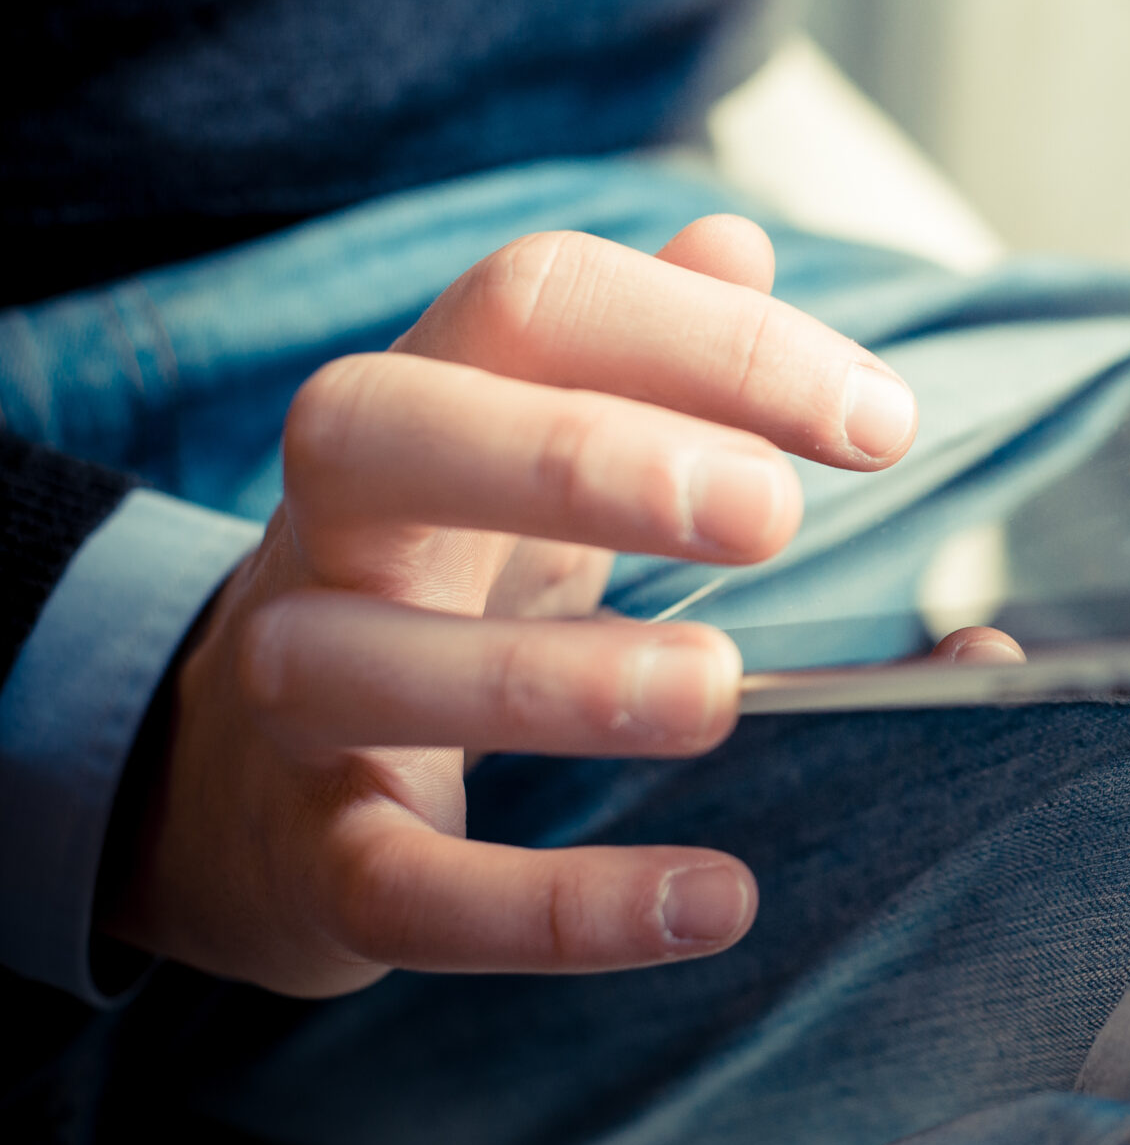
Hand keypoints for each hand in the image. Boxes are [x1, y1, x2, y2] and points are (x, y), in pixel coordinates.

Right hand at [98, 216, 924, 997]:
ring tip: (720, 691)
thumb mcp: (531, 454)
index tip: (880, 423)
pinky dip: (552, 909)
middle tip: (770, 514)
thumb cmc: (441, 580)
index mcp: (426, 401)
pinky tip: (713, 899)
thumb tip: (735, 236)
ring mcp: (301, 693)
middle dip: (579, 457)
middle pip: (390, 432)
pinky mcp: (318, 863)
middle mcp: (337, 525)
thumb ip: (645, 352)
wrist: (234, 786)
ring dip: (552, 679)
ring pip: (364, 663)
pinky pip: (406, 889)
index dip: (709, 338)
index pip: (535, 303)